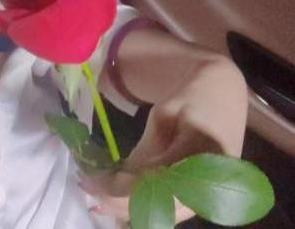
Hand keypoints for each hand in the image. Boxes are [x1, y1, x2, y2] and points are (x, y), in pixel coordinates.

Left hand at [77, 55, 248, 223]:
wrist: (224, 95)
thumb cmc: (191, 97)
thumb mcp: (162, 116)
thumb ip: (145, 152)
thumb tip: (115, 181)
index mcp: (200, 156)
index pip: (151, 184)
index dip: (117, 188)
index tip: (88, 179)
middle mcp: (210, 185)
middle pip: (157, 208)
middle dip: (117, 203)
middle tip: (86, 187)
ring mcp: (209, 197)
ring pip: (163, 216)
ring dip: (128, 209)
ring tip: (97, 195)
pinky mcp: (203, 199)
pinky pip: (169, 211)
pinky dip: (143, 207)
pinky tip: (119, 200)